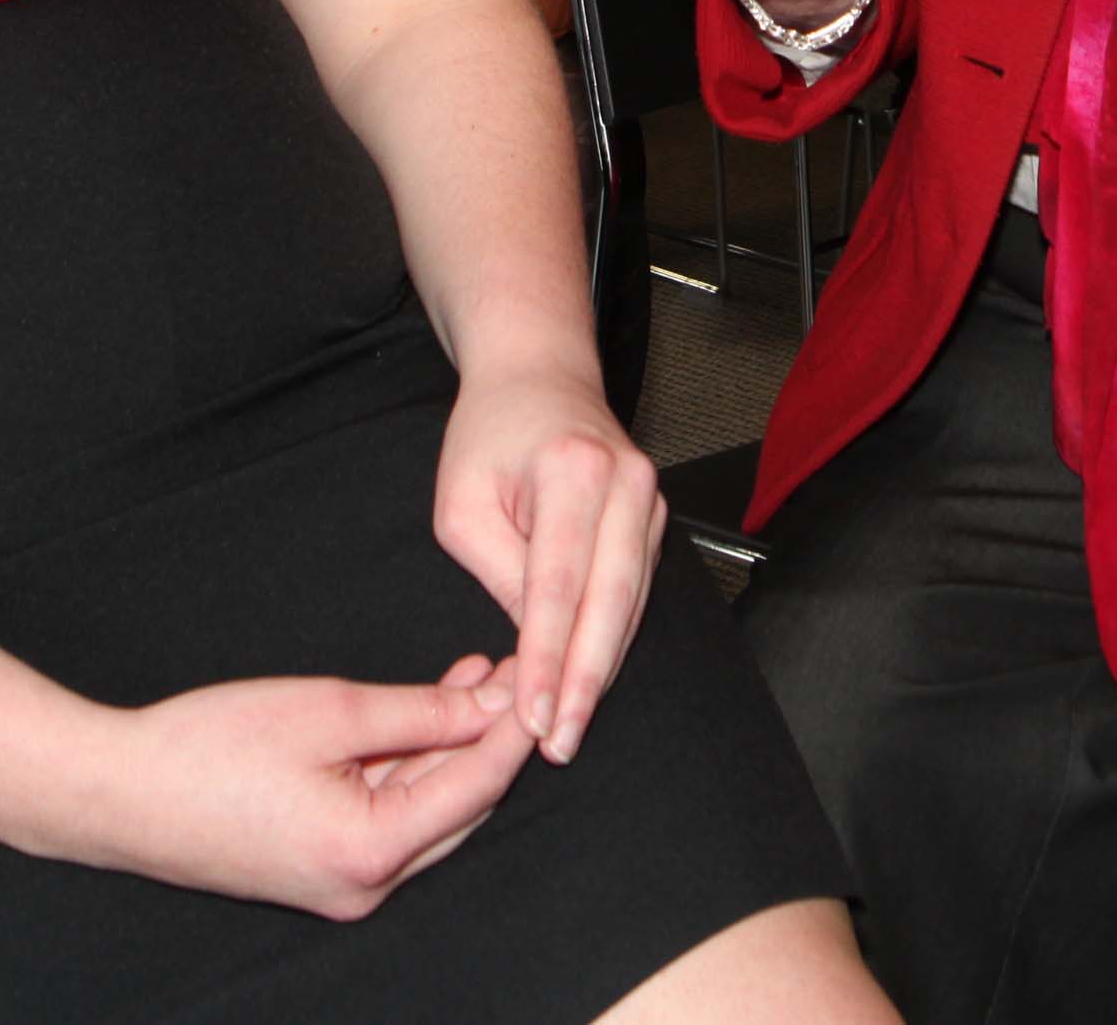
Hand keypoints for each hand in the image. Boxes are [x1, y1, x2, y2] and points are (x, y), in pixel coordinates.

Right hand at [83, 661, 535, 919]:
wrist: (118, 793)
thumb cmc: (210, 747)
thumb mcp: (330, 711)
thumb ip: (421, 712)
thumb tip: (494, 705)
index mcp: (372, 853)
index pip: (477, 788)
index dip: (511, 729)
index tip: (536, 675)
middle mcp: (366, 887)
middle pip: (461, 807)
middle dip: (488, 738)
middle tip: (511, 670)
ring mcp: (343, 885)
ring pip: (426, 810)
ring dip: (449, 746)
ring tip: (473, 676)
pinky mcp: (322, 869)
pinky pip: (388, 815)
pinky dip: (408, 766)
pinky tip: (420, 712)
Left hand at [431, 357, 663, 765]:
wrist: (538, 374)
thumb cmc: (490, 434)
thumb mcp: (463, 503)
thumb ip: (499, 572)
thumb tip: (534, 642)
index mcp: (572, 469)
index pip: (559, 583)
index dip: (547, 657)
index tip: (533, 715)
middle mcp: (625, 482)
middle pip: (612, 602)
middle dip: (585, 681)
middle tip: (560, 743)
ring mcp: (648, 499)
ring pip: (631, 605)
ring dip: (601, 671)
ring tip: (570, 729)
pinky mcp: (653, 517)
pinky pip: (636, 592)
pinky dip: (612, 641)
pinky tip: (589, 683)